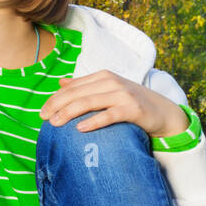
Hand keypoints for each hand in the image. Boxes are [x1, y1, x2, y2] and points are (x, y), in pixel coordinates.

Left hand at [40, 70, 187, 137]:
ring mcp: (122, 94)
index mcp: (102, 77)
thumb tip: (61, 83)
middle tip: (44, 119)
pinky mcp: (133, 109)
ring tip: (55, 123)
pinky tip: (80, 129)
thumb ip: (85, 86)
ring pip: (88, 102)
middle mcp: (111, 82)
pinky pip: (109, 115)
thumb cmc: (131, 102)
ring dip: (68, 113)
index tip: (42, 113)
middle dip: (57, 106)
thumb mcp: (108, 90)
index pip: (72, 87)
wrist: (163, 112)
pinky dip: (93, 121)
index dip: (54, 99)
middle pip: (76, 94)